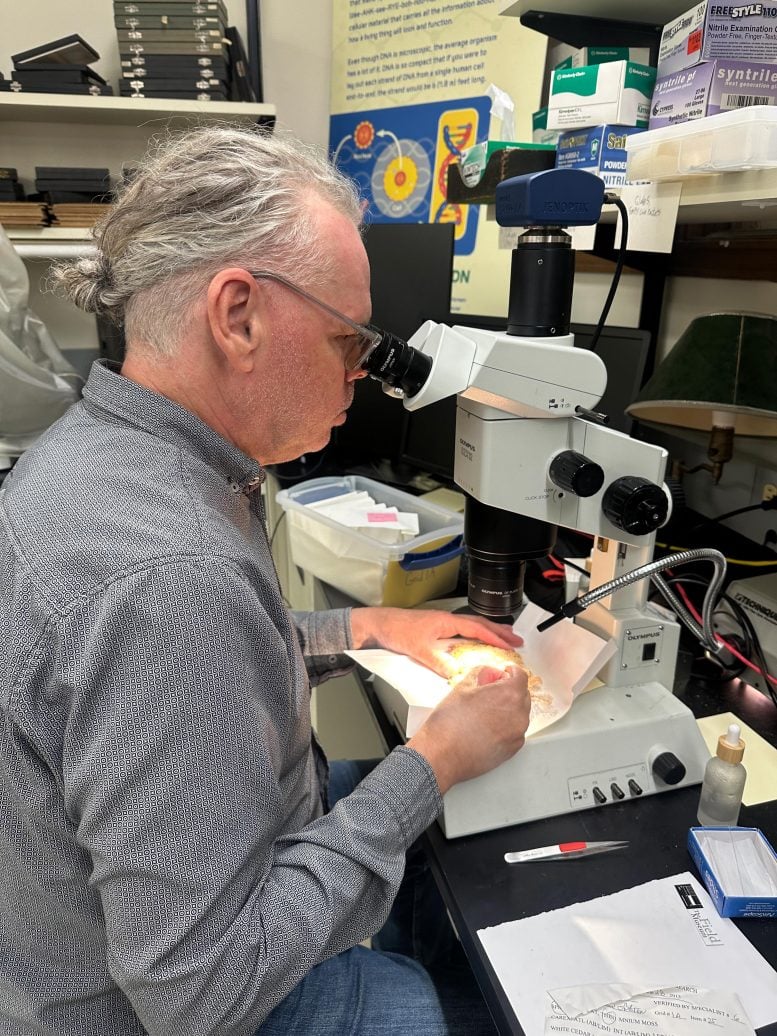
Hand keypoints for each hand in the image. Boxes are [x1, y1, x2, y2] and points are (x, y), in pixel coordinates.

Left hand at [350, 606, 522, 677]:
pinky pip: (464, 631)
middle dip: (500, 632)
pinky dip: (477, 635)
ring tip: (506, 638)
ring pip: (473, 626)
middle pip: (480, 624)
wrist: (380, 624)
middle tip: (517, 640)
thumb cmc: (397, 630)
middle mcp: (447, 620)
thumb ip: (437, 661)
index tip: (510, 645)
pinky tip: (479, 642)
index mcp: (446, 621)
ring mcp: (443, 624)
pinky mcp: (437, 629)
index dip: (495, 637)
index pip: (477, 628)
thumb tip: (455, 673)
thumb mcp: (418, 649)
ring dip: (490, 632)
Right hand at [407, 664, 530, 793]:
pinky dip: (507, 725)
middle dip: (510, 689)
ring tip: (486, 711)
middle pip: (522, 695)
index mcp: (509, 695)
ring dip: (509, 708)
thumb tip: (488, 673)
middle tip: (491, 691)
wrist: (442, 755)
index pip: (521, 676)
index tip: (505, 672)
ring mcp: (517, 734)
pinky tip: (487, 726)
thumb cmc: (449, 724)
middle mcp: (519, 715)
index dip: (511, 671)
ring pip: (520, 714)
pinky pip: (515, 731)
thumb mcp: (462, 687)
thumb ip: (480, 673)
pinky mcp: (512, 750)